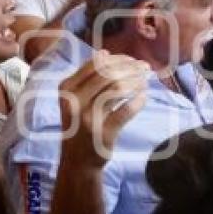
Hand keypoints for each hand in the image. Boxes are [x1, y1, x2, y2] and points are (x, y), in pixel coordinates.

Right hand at [59, 51, 149, 166]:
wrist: (77, 159)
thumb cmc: (79, 124)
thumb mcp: (75, 99)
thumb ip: (87, 78)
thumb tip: (106, 53)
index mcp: (66, 89)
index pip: (96, 64)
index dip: (119, 59)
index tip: (133, 60)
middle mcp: (74, 102)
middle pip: (108, 74)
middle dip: (131, 68)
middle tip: (145, 68)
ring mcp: (88, 118)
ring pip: (117, 89)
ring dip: (136, 81)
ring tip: (145, 80)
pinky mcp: (103, 132)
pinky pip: (127, 110)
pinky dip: (139, 100)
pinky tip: (144, 96)